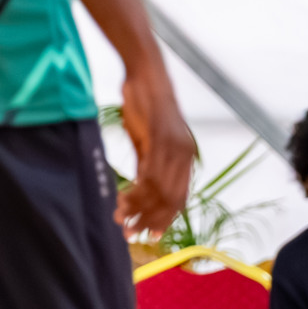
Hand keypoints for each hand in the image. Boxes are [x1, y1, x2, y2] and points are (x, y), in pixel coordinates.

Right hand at [114, 62, 193, 238]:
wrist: (145, 74)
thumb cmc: (144, 106)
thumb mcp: (146, 140)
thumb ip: (147, 164)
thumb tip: (140, 190)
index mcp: (186, 157)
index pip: (180, 198)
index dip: (165, 218)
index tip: (151, 234)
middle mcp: (185, 155)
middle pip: (172, 200)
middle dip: (151, 220)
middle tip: (131, 234)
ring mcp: (176, 147)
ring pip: (160, 190)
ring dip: (139, 209)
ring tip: (121, 220)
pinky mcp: (161, 138)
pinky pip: (149, 173)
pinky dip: (135, 191)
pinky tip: (121, 199)